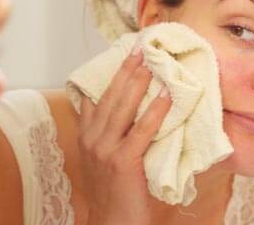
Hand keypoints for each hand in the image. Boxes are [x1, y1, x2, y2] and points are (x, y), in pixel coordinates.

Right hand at [78, 48, 171, 224]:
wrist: (111, 224)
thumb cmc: (114, 192)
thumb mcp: (106, 158)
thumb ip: (113, 133)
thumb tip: (136, 107)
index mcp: (87, 136)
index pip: (96, 96)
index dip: (111, 73)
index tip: (125, 52)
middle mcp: (92, 139)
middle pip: (109, 95)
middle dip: (126, 69)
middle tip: (141, 47)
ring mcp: (104, 150)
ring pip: (122, 108)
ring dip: (138, 82)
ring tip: (152, 61)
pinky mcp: (122, 162)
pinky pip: (141, 131)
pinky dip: (154, 111)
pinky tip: (166, 96)